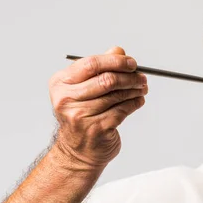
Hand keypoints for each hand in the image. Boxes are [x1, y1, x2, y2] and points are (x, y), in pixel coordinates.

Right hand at [48, 46, 147, 169]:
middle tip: (141, 77)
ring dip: (134, 90)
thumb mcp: (84, 88)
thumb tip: (118, 51)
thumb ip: (100, 68)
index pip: (91, 64)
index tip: (132, 63)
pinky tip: (138, 101)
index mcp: (60, 83)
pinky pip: (122, 110)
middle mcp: (66, 99)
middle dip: (129, 77)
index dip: (115, 61)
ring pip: (117, 95)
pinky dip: (134, 103)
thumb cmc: (82, 114)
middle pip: (106, 80)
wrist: (77, 151)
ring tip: (142, 89)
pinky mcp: (96, 129)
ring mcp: (80, 116)